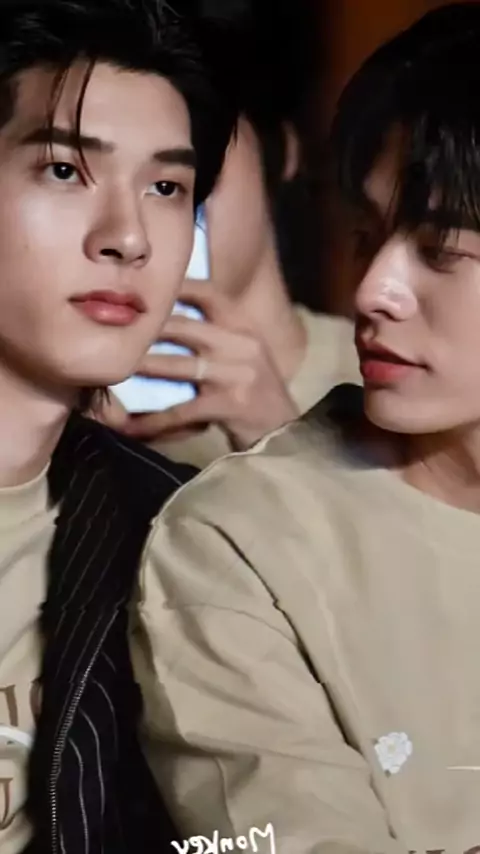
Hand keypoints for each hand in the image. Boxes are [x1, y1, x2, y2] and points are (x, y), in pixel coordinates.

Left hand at [119, 281, 299, 450]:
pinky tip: (133, 426)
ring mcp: (236, 375)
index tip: (146, 285)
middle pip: (185, 327)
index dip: (177, 287)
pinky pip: (183, 411)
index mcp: (244, 329)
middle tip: (116, 330)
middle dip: (147, 329)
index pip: (210, 295)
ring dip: (144, 368)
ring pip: (179, 366)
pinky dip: (156, 420)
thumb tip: (172, 322)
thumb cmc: (258, 395)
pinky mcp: (229, 406)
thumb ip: (220, 338)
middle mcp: (242, 346)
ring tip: (116, 370)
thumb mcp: (247, 357)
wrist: (285, 434)